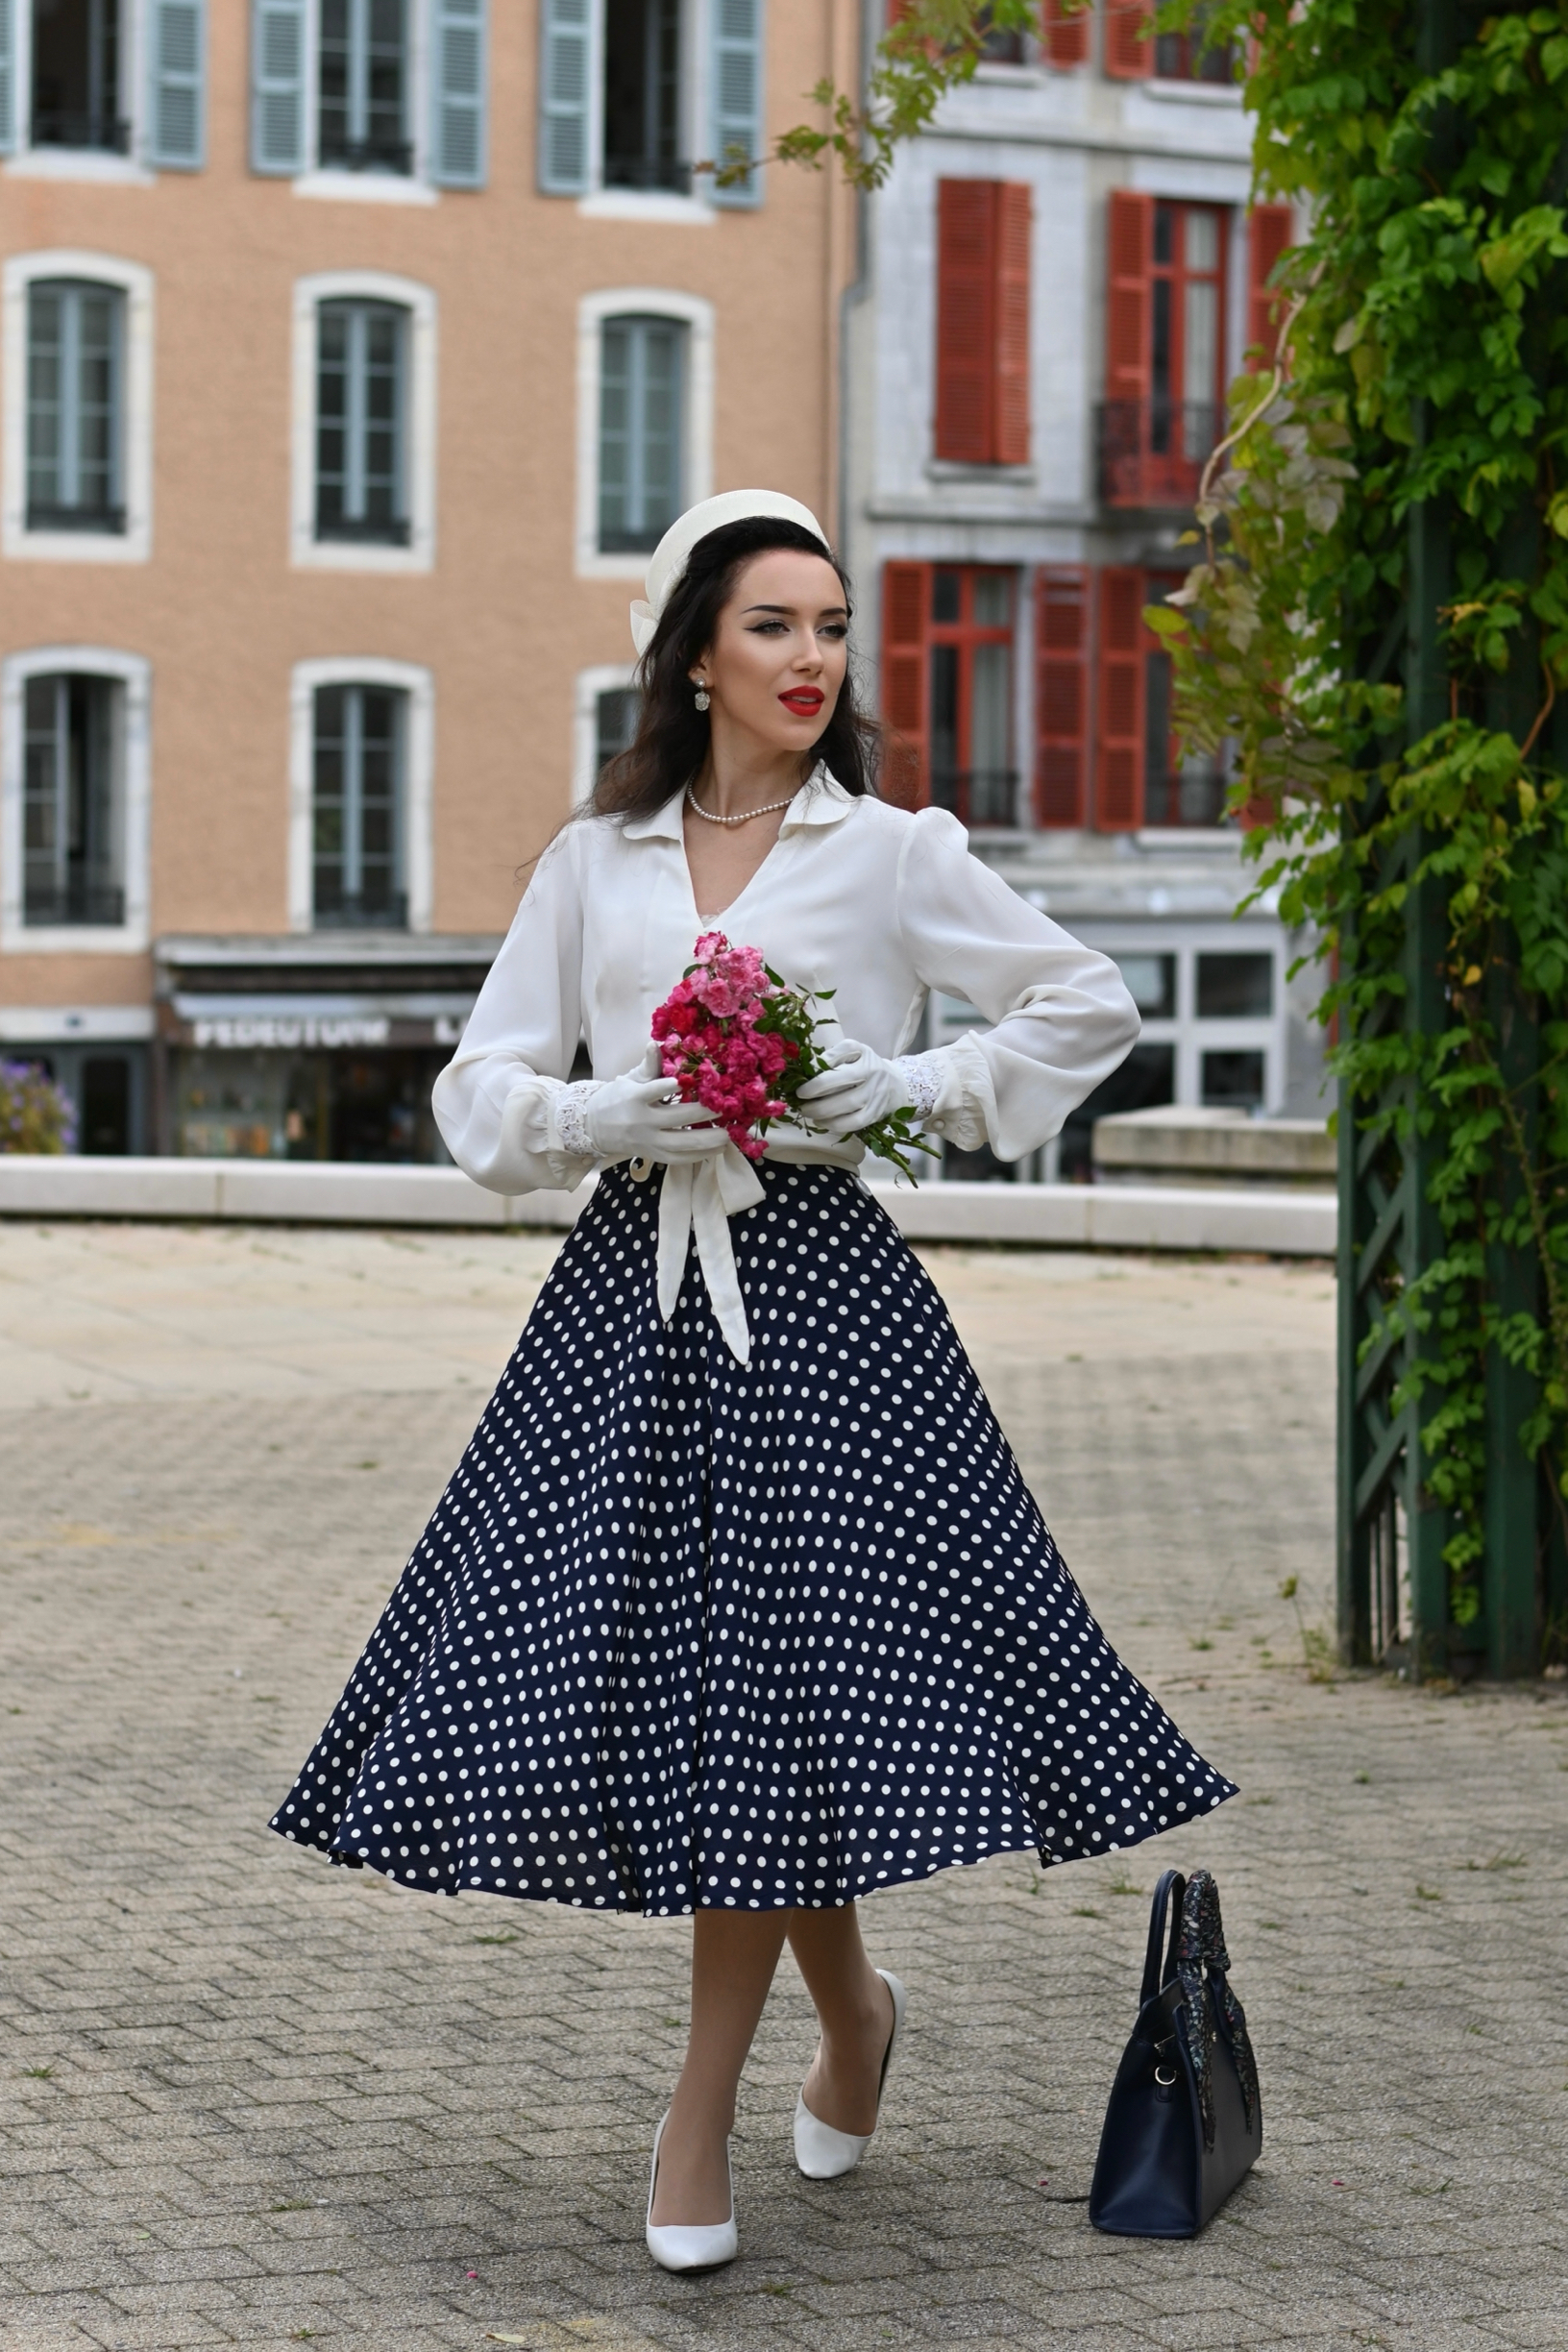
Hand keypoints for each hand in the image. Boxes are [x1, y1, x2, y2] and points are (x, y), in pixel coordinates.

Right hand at [582, 1053, 728, 1162]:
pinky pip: (679, 1159)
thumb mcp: (630, 1079)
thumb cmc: (618, 1098)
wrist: (595, 1127)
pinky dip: (700, 1155)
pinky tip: (718, 1149)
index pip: (651, 1091)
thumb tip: (654, 1044)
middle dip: (703, 1113)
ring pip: (681, 1144)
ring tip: (728, 1134)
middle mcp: (641, 1121)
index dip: (666, 1087)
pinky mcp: (652, 1155)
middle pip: (675, 1118)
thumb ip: (648, 1066)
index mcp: (634, 1098)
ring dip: (707, 1140)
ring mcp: (647, 1141)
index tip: (683, 1081)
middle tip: (726, 1107)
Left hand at [795, 1039, 909, 1137]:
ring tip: (806, 1111)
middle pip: (842, 1081)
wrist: (896, 1084)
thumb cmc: (865, 1066)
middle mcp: (872, 1071)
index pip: (838, 1056)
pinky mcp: (875, 1113)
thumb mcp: (851, 1052)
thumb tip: (805, 1070)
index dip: (816, 1070)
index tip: (801, 1080)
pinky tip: (821, 1122)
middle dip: (815, 1092)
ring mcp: (875, 1093)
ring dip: (821, 1111)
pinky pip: (853, 1122)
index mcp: (862, 1053)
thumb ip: (831, 1057)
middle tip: (799, 1099)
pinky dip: (834, 1124)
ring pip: (847, 1105)